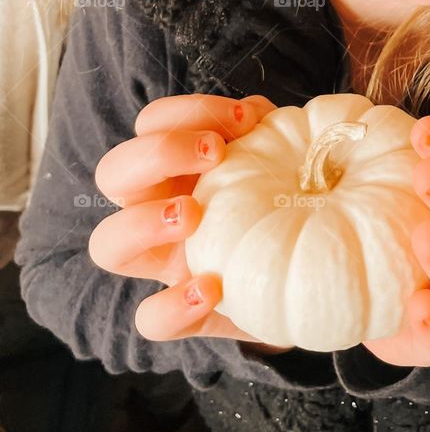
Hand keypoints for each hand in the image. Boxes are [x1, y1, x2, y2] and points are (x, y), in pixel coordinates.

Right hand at [89, 93, 291, 350]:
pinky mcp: (186, 313)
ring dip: (142, 221)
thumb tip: (255, 112)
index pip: (151, 124)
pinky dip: (173, 305)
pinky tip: (214, 287)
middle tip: (213, 154)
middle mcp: (159, 210)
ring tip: (193, 214)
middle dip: (157, 152)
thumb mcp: (283, 158)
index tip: (242, 119)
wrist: (318, 270)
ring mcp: (167, 263)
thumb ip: (266, 131)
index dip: (185, 112)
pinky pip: (150, 318)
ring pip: (108, 244)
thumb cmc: (293, 199)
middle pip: (112, 173)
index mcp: (179, 167)